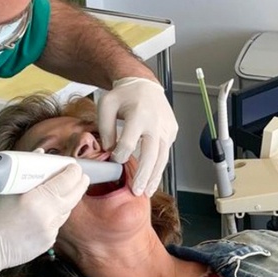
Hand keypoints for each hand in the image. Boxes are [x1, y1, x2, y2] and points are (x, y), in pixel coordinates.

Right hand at [0, 164, 88, 276]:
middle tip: (80, 176)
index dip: (74, 172)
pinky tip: (47, 211)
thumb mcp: (6, 189)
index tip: (74, 167)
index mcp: (37, 199)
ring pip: (67, 210)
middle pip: (75, 195)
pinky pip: (58, 223)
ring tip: (64, 190)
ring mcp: (50, 230)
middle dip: (80, 183)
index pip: (67, 181)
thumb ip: (27, 171)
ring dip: (68, 199)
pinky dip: (55, 215)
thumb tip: (40, 155)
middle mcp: (47, 216)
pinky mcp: (49, 241)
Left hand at [97, 77, 177, 195]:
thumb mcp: (106, 105)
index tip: (114, 160)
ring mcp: (167, 128)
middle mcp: (156, 123)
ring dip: (155, 177)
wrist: (145, 85)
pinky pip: (165, 152)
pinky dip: (159, 167)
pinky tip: (152, 179)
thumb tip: (109, 150)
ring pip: (162, 157)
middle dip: (144, 175)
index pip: (129, 143)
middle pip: (151, 154)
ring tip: (147, 191)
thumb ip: (105, 128)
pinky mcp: (172, 132)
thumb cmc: (125, 95)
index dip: (120, 155)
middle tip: (137, 191)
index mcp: (139, 115)